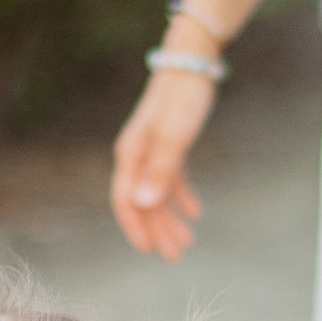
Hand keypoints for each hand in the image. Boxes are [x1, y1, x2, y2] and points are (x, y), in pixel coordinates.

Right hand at [111, 66, 216, 259]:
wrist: (191, 64)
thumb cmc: (181, 99)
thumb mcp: (174, 138)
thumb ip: (161, 171)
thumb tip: (144, 205)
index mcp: (132, 155)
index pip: (125, 199)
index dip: (135, 226)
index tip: (148, 250)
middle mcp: (137, 155)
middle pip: (144, 201)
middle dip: (158, 230)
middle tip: (175, 256)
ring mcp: (152, 150)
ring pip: (158, 193)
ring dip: (170, 218)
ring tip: (187, 242)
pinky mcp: (170, 145)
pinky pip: (172, 178)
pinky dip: (182, 196)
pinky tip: (196, 212)